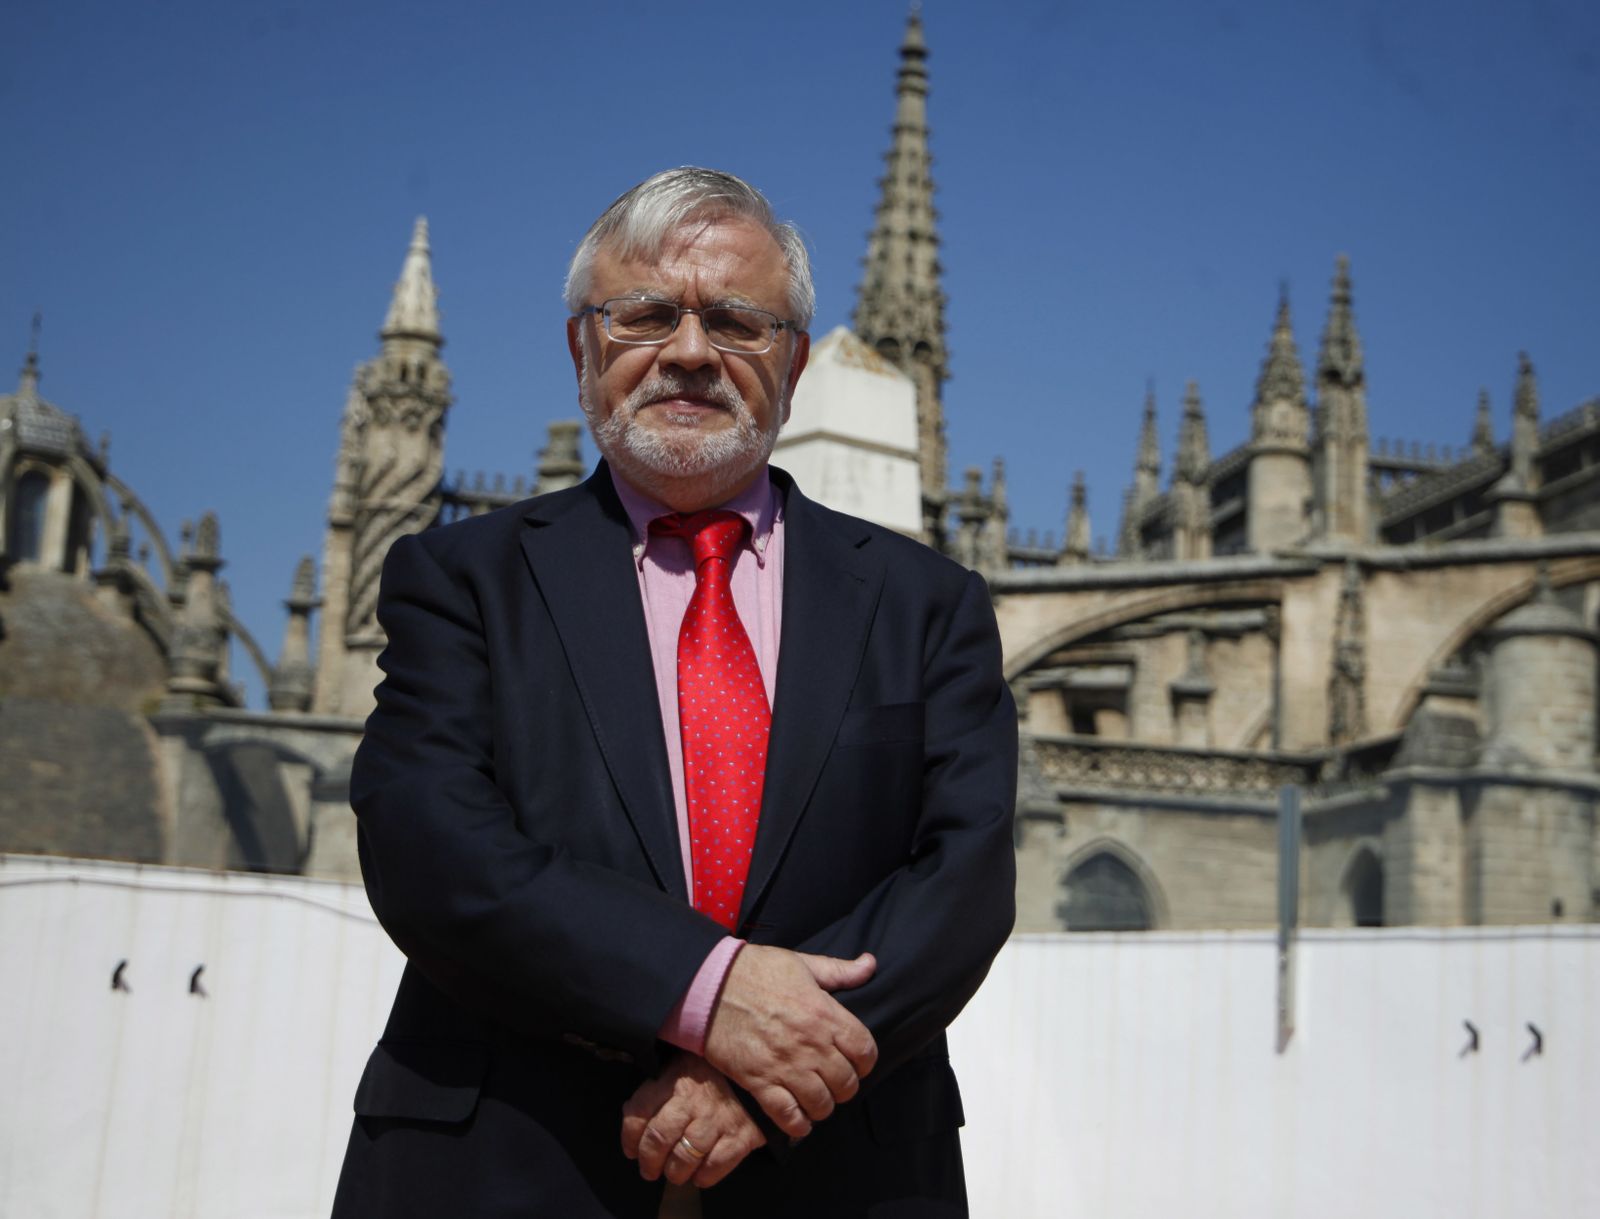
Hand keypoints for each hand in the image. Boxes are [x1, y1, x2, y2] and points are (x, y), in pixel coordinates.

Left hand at [621, 1055, 765, 1187]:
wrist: (754, 1073)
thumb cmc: (706, 1075)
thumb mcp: (676, 1070)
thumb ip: (653, 1091)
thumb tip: (631, 1118)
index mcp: (674, 1079)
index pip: (639, 1112)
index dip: (629, 1138)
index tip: (632, 1151)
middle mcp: (695, 1098)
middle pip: (660, 1137)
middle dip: (649, 1161)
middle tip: (649, 1170)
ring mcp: (719, 1118)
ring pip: (685, 1156)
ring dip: (675, 1172)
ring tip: (675, 1173)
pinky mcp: (742, 1135)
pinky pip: (716, 1165)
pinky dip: (704, 1176)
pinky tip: (699, 1173)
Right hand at [701, 944, 877, 1139]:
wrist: (709, 986)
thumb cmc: (756, 970)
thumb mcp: (802, 963)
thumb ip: (840, 970)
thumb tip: (870, 964)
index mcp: (824, 1014)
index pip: (865, 1051)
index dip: (866, 1061)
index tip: (858, 1061)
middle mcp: (810, 1044)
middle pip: (847, 1083)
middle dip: (846, 1086)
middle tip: (836, 1082)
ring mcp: (785, 1066)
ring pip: (821, 1104)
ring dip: (824, 1106)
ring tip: (818, 1099)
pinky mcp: (759, 1082)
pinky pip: (788, 1116)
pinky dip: (798, 1125)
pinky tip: (800, 1120)